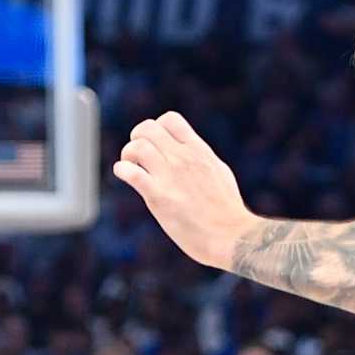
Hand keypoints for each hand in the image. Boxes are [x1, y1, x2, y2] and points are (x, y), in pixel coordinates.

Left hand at [113, 113, 249, 269]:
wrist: (232, 235)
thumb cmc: (227, 210)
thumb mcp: (219, 172)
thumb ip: (202, 158)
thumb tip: (192, 150)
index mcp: (198, 150)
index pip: (169, 119)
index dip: (156, 128)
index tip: (155, 145)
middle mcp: (183, 158)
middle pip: (147, 128)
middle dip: (137, 139)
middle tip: (138, 157)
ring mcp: (170, 176)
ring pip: (137, 147)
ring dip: (128, 155)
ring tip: (131, 167)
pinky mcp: (159, 196)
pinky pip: (131, 173)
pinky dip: (122, 170)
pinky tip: (124, 175)